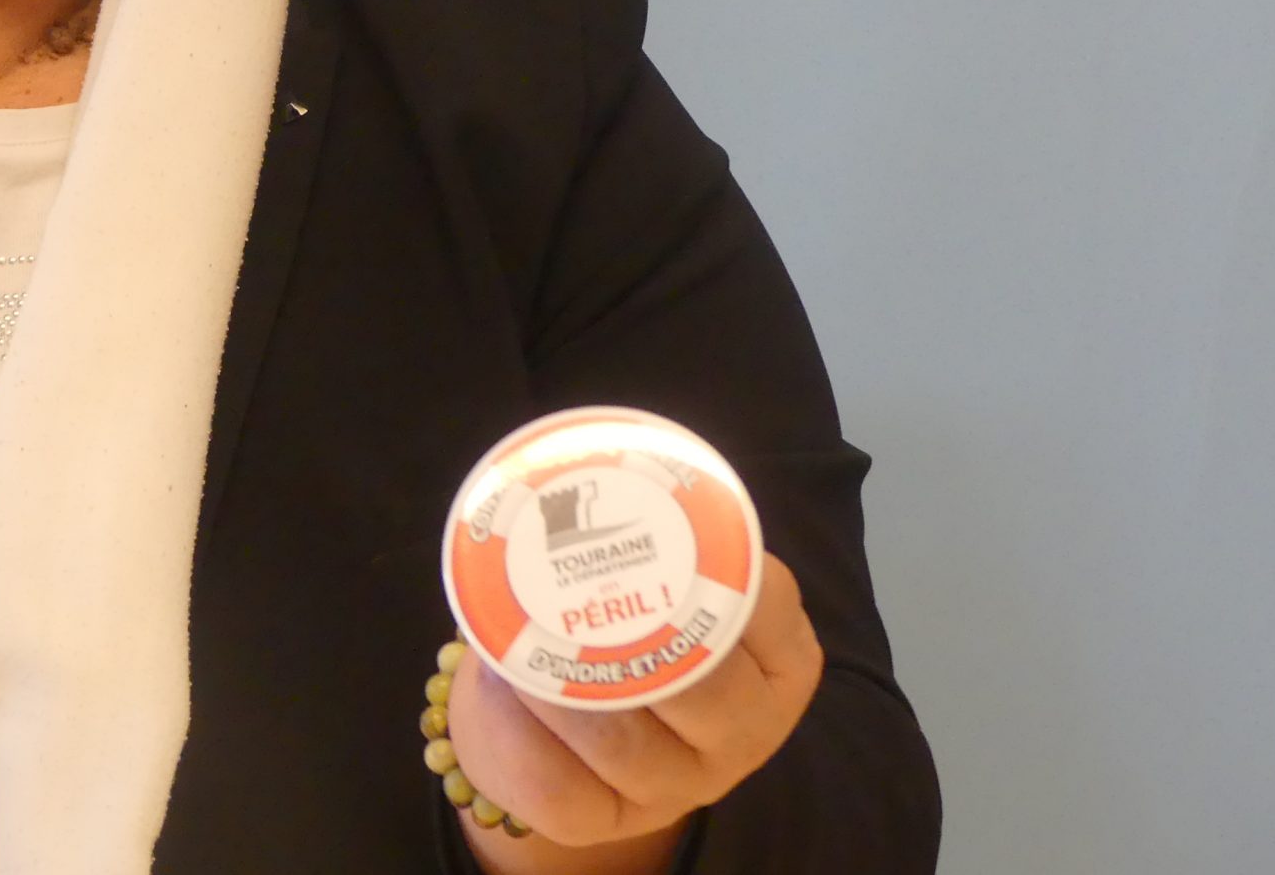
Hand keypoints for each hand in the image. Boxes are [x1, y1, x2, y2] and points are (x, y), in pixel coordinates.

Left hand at [443, 552, 823, 872]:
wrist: (556, 720)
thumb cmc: (618, 623)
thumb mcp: (660, 578)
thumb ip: (656, 529)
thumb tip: (584, 455)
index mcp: (777, 662)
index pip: (767, 605)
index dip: (720, 565)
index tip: (664, 527)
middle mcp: (743, 731)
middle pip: (705, 689)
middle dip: (636, 637)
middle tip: (570, 592)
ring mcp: (680, 786)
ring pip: (620, 740)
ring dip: (556, 685)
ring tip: (512, 641)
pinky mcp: (606, 820)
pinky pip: (556, 784)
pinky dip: (515, 730)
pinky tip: (497, 689)